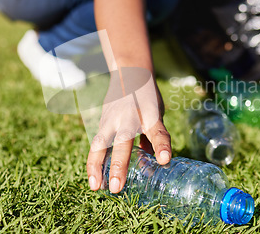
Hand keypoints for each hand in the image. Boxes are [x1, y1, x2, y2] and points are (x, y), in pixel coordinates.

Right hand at [86, 68, 171, 192]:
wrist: (129, 72)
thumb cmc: (147, 97)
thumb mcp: (157, 113)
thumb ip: (155, 136)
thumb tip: (157, 162)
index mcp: (148, 115)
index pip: (157, 132)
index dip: (161, 146)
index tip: (164, 160)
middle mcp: (128, 117)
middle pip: (122, 142)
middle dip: (119, 165)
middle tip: (117, 188)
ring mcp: (112, 119)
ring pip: (100, 144)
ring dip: (97, 166)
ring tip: (97, 187)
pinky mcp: (102, 122)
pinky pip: (97, 144)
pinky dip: (94, 161)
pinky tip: (96, 179)